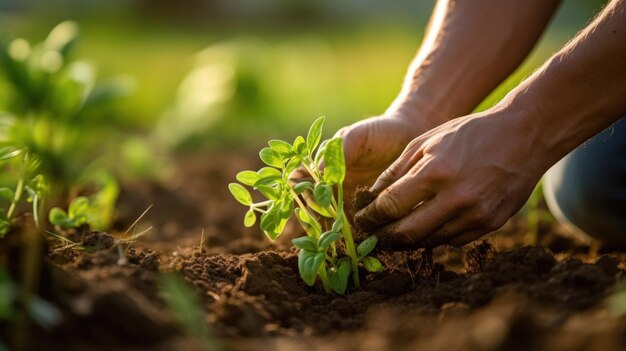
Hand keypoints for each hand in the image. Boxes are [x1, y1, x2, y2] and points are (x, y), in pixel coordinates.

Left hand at [354, 109, 545, 247]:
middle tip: (371, 238)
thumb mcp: (427, 141)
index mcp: (436, 172)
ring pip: (430, 241)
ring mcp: (476, 214)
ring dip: (408, 241)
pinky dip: (435, 237)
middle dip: (384, 237)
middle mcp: (456, 198)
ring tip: (393, 236)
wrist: (524, 136)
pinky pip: (453, 240)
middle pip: (407, 232)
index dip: (370, 218)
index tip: (360, 222)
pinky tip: (425, 229)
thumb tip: (372, 196)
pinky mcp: (491, 224)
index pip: (391, 206)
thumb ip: (396, 170)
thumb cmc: (469, 133)